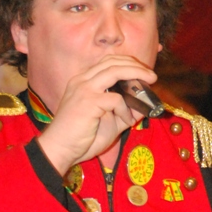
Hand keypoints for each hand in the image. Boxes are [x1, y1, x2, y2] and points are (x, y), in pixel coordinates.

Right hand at [37, 54, 157, 174]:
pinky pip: (115, 99)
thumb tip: (144, 106)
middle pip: (113, 61)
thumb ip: (125, 112)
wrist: (60, 150)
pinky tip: (127, 121)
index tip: (142, 72)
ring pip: (115, 71)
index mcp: (83, 82)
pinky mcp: (88, 101)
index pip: (107, 62)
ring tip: (150, 82)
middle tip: (151, 75)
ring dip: (136, 74)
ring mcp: (84, 89)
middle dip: (135, 65)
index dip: (127, 63)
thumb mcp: (109, 122)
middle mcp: (82, 80)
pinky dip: (125, 109)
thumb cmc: (80, 138)